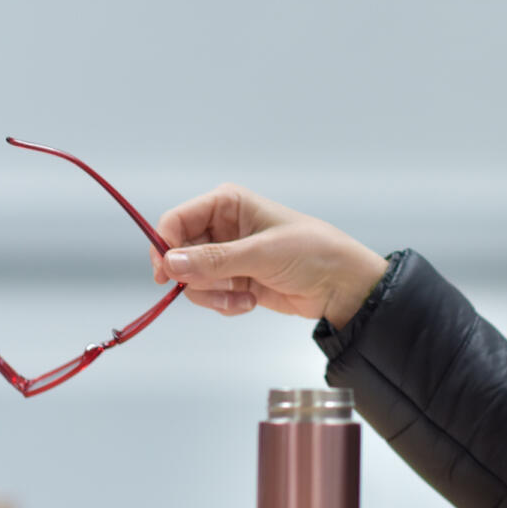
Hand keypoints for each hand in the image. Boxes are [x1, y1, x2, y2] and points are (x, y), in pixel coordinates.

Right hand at [151, 184, 388, 327]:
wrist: (341, 285)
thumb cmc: (312, 252)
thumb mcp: (261, 254)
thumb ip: (214, 260)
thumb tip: (171, 263)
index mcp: (227, 204)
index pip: (177, 219)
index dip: (165, 245)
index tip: (165, 273)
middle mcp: (223, 227)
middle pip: (179, 253)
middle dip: (195, 276)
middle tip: (216, 287)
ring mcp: (227, 256)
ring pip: (192, 279)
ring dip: (213, 294)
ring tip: (241, 296)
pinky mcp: (234, 280)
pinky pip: (209, 295)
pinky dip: (224, 303)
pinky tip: (250, 301)